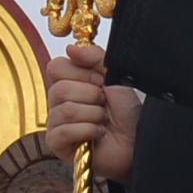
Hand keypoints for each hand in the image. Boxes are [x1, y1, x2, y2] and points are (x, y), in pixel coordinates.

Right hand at [41, 43, 138, 183]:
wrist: (137, 141)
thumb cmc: (125, 112)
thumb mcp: (114, 75)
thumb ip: (95, 57)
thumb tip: (71, 48)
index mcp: (68, 82)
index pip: (56, 67)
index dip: (81, 73)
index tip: (101, 82)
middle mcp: (58, 101)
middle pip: (60, 89)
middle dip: (91, 97)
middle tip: (104, 104)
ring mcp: (56, 122)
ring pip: (66, 110)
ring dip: (93, 115)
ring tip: (103, 120)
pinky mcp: (58, 144)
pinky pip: (63, 131)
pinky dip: (87, 130)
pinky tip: (98, 133)